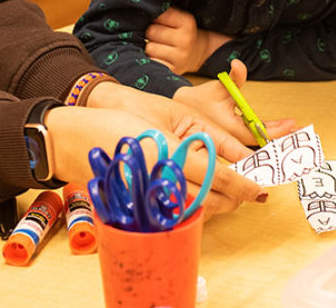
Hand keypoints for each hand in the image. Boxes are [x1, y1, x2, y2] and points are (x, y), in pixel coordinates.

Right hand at [59, 81, 269, 214]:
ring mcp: (150, 194)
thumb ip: (190, 148)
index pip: (220, 177)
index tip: (261, 191)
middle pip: (213, 199)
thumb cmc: (114, 125)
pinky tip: (195, 194)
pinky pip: (174, 211)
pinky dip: (191, 207)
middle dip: (234, 198)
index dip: (245, 186)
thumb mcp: (157, 127)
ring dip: (215, 204)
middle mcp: (163, 178)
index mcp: (172, 154)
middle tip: (247, 191)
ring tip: (225, 192)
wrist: (74, 140)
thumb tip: (223, 167)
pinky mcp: (139, 203)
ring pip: (196, 209)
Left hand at [145, 7, 229, 74]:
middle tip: (158, 35)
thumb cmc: (182, 32)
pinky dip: (153, 59)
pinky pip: (152, 62)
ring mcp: (180, 57)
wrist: (199, 53)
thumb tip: (141, 11)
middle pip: (151, 31)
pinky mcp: (174, 70)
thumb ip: (164, 12)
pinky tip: (160, 56)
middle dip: (151, 32)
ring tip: (159, 46)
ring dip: (151, 47)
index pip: (158, 15)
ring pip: (149, 48)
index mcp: (187, 22)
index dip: (155, 17)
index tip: (160, 21)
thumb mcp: (180, 18)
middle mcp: (186, 40)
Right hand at [173, 59, 297, 147]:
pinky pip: (255, 141)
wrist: (181, 112)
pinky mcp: (236, 139)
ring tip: (297, 133)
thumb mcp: (217, 87)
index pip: (259, 131)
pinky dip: (268, 137)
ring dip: (278, 138)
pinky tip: (281, 134)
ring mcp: (236, 140)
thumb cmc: (199, 100)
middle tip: (303, 132)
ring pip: (261, 142)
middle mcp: (236, 138)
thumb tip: (239, 64)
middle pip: (265, 140)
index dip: (277, 129)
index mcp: (231, 129)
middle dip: (284, 136)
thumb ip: (233, 78)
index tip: (292, 123)